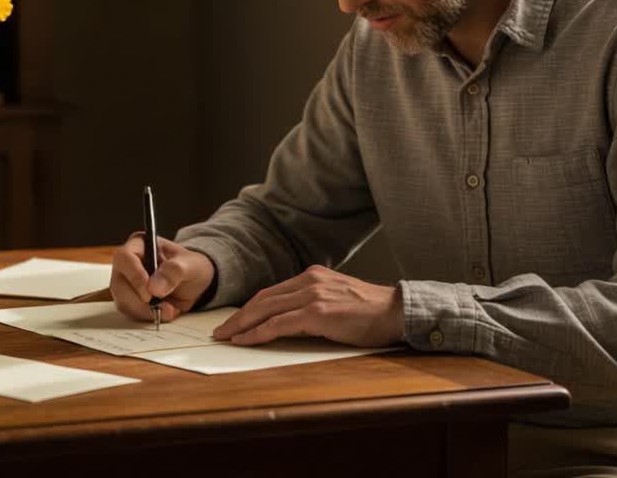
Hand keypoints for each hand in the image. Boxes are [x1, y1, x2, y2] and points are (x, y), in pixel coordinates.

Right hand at [110, 232, 214, 322]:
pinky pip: (131, 313)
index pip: (125, 258)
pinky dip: (147, 316)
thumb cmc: (189, 266)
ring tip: (169, 309)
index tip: (149, 293)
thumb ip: (174, 271)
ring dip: (145, 311)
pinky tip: (164, 312)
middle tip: (163, 307)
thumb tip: (154, 288)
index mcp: (139, 245)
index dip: (135, 276)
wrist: (193, 282)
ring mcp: (125, 283)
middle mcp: (127, 263)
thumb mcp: (190, 265)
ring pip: (123, 302)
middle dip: (140, 301)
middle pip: (119, 284)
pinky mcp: (129, 300)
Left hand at [212, 265, 403, 347]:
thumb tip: (288, 322)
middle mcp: (309, 281)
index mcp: (313, 276)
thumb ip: (313, 304)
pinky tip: (245, 340)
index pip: (272, 292)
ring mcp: (313, 295)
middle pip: (263, 299)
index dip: (250, 307)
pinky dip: (258, 333)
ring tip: (226, 337)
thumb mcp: (336, 299)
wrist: (395, 311)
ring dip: (242, 324)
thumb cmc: (370, 312)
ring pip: (266, 310)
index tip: (235, 320)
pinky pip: (278, 324)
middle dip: (239, 316)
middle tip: (221, 330)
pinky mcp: (317, 312)